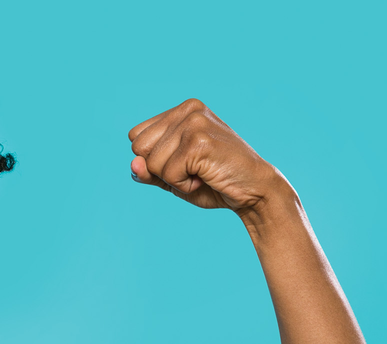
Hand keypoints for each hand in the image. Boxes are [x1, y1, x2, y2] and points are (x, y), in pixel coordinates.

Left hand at [128, 98, 286, 216]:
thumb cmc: (214, 182)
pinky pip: (168, 174)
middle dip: (160, 169)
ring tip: (202, 173)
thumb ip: (149, 171)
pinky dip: (184, 185)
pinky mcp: (199, 141)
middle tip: (193, 169)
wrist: (254, 191)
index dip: (153, 161)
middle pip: (139, 148)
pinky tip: (206, 178)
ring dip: (174, 179)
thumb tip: (133, 165)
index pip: (136, 137)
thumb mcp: (173, 177)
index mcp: (181, 111)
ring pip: (152, 163)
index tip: (184, 163)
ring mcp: (194, 123)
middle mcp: (187, 110)